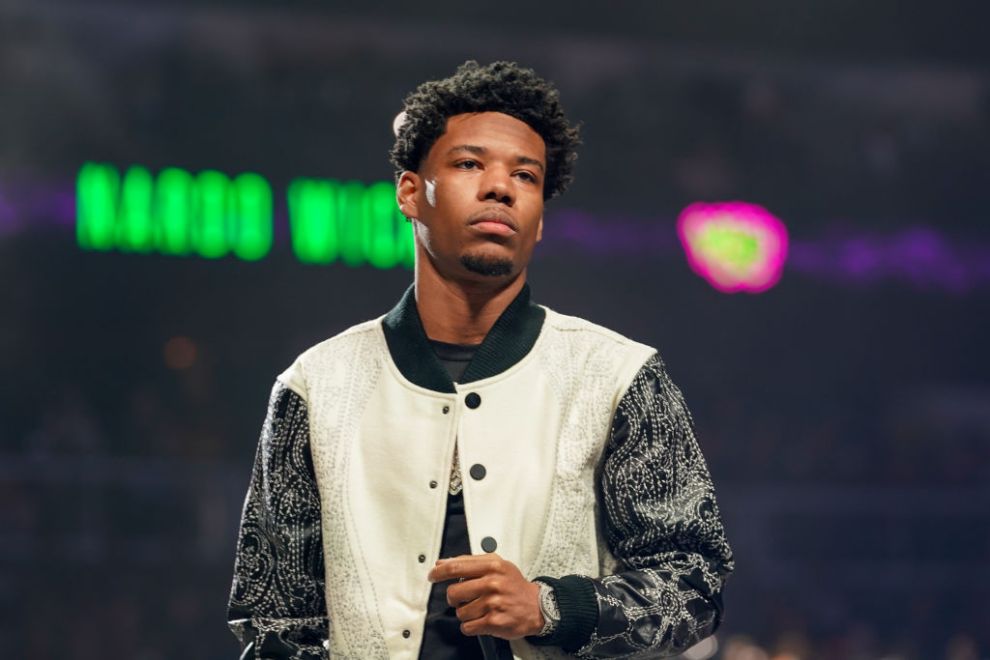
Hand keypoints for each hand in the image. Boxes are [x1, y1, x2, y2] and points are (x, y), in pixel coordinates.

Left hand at [428, 553, 543, 639]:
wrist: (536, 606)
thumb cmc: (514, 585)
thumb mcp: (497, 564)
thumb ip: (470, 561)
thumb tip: (443, 562)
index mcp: (491, 566)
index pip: (456, 567)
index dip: (439, 572)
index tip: (433, 576)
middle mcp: (492, 583)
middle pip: (453, 592)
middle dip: (454, 597)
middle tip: (462, 597)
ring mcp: (492, 603)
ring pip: (459, 611)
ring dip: (465, 612)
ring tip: (479, 608)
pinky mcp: (493, 621)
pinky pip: (467, 626)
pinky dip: (470, 625)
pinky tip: (481, 619)